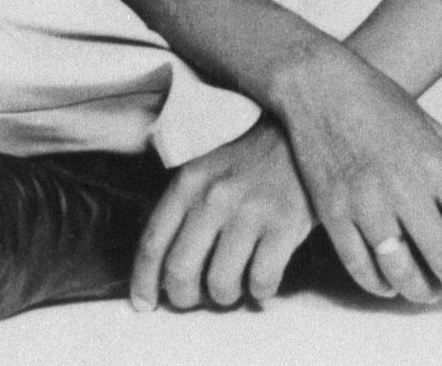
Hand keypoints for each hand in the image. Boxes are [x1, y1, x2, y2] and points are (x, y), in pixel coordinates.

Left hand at [131, 123, 312, 311]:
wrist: (299, 137)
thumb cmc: (248, 164)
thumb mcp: (205, 172)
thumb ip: (181, 213)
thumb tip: (160, 272)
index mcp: (190, 183)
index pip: (153, 243)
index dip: (143, 282)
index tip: (144, 304)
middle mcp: (215, 197)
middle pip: (180, 272)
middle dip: (185, 297)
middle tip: (196, 297)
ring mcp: (251, 212)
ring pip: (220, 284)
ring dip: (225, 296)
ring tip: (235, 284)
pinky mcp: (285, 225)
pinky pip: (261, 282)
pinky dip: (260, 291)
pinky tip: (262, 278)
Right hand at [267, 46, 441, 303]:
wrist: (320, 86)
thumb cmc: (383, 105)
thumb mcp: (433, 128)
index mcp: (435, 163)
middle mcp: (404, 187)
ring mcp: (365, 203)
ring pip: (401, 272)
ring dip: (422, 291)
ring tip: (431, 291)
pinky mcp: (333, 213)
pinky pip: (360, 267)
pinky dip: (379, 285)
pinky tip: (390, 285)